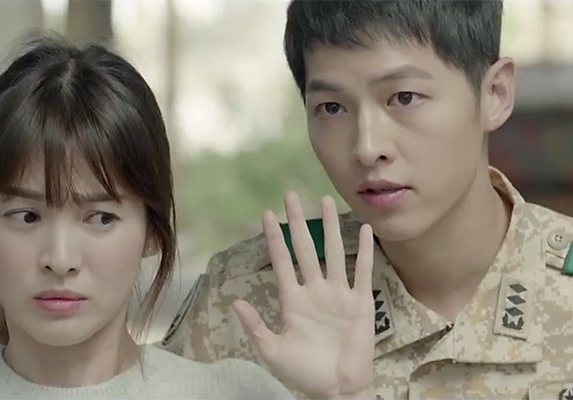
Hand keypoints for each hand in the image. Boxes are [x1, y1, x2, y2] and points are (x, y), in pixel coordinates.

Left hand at [234, 192, 374, 399]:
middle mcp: (315, 290)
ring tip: (325, 200)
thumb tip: (234, 301)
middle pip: (305, 247)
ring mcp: (338, 294)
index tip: (266, 214)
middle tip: (291, 195)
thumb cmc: (305, 372)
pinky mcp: (361, 302)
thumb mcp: (273, 350)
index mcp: (292, 299)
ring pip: (332, 252)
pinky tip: (363, 230)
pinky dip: (363, 251)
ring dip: (329, 227)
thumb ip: (255, 326)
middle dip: (298, 221)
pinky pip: (362, 271)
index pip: (281, 261)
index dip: (274, 238)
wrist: (338, 389)